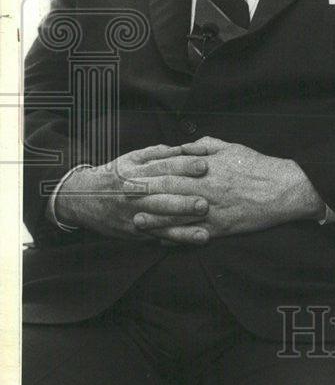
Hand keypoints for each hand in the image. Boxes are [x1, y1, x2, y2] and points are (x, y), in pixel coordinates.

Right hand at [55, 144, 208, 240]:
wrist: (80, 198)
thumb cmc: (113, 176)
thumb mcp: (130, 159)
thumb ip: (156, 153)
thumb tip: (183, 148)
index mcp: (135, 172)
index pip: (162, 167)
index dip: (183, 166)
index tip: (204, 165)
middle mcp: (135, 193)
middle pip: (161, 194)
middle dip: (183, 198)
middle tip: (205, 201)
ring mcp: (134, 213)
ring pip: (161, 216)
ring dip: (183, 220)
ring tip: (204, 219)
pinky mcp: (136, 230)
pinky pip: (159, 234)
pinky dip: (179, 237)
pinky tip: (198, 237)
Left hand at [128, 137, 324, 241]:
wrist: (283, 189)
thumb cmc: (257, 166)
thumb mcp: (231, 148)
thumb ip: (203, 147)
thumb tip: (183, 147)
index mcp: (206, 169)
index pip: (170, 171)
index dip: (148, 174)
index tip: (130, 176)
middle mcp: (205, 190)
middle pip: (168, 193)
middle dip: (143, 196)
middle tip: (122, 198)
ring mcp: (211, 210)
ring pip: (176, 216)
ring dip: (155, 219)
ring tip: (136, 222)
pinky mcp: (220, 228)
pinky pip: (193, 234)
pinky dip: (176, 238)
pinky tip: (163, 240)